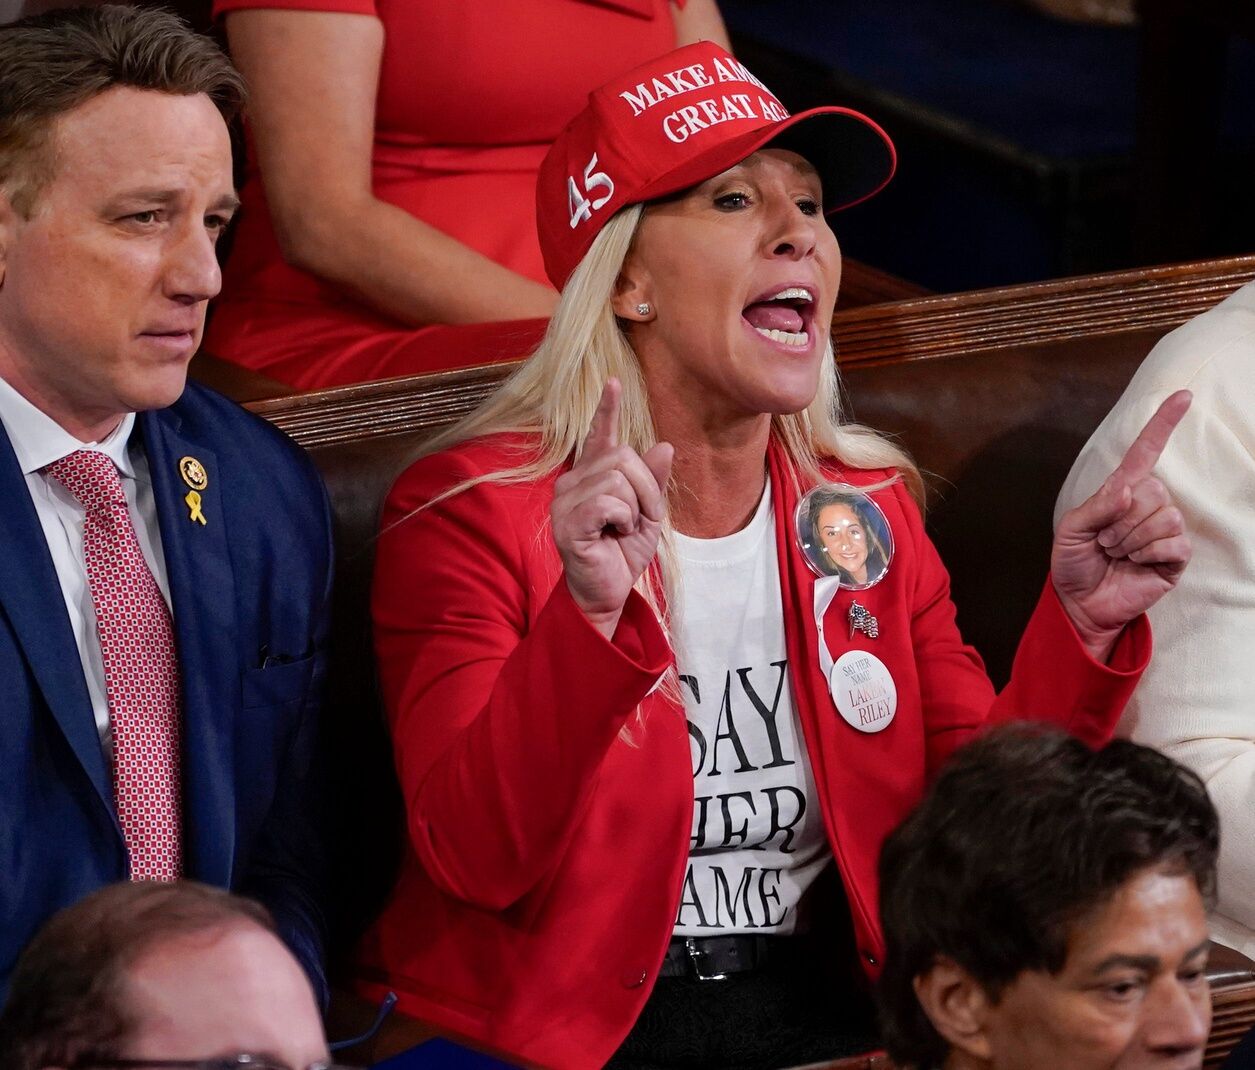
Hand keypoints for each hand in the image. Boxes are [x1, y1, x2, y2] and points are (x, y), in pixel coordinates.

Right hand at [551, 379, 673, 638]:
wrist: (607, 593)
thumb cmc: (622, 554)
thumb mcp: (648, 514)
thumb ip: (653, 481)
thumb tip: (664, 446)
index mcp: (590, 477)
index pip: (598, 436)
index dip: (606, 409)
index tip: (614, 382)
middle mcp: (572, 483)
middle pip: (624, 457)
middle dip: (647, 488)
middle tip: (640, 518)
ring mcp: (566, 501)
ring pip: (619, 479)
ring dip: (636, 508)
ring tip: (623, 530)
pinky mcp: (568, 522)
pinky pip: (609, 502)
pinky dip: (624, 519)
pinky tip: (613, 535)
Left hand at [1053, 390, 1192, 661]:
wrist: (1080, 602)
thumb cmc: (1074, 563)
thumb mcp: (1071, 530)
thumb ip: (1097, 507)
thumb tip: (1128, 490)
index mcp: (1121, 491)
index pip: (1146, 451)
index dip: (1163, 424)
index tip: (1183, 396)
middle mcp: (1147, 505)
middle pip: (1153, 491)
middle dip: (1121, 520)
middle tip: (1105, 541)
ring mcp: (1164, 530)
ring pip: (1164, 516)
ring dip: (1131, 539)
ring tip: (1117, 553)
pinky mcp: (1175, 557)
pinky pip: (1174, 543)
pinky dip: (1148, 554)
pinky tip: (1136, 563)